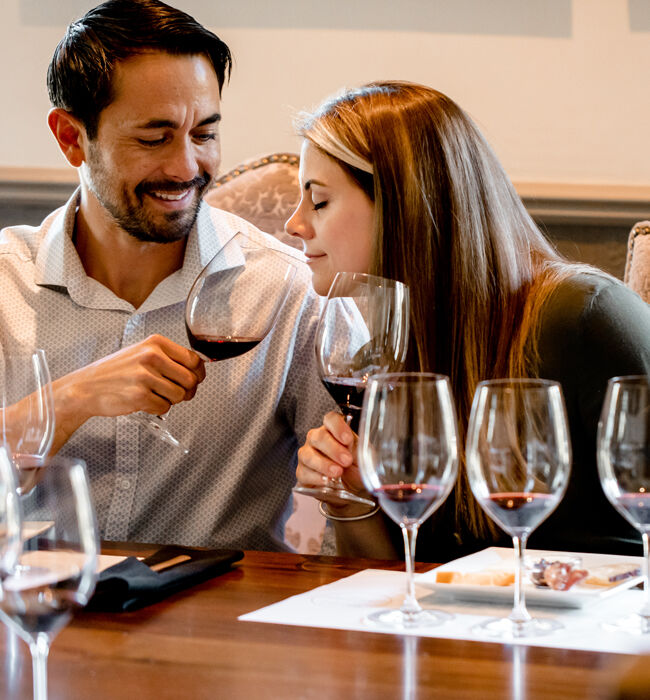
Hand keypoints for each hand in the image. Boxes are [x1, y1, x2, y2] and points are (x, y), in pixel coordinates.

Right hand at [51, 334, 204, 446]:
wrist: (86, 387)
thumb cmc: (115, 371)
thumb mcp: (142, 352)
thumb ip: (168, 357)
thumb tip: (197, 369)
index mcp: (156, 343)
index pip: (194, 359)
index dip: (198, 373)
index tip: (195, 379)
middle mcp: (152, 356)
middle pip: (191, 379)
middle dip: (188, 390)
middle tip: (178, 393)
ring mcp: (145, 376)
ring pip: (180, 395)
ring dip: (171, 400)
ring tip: (156, 395)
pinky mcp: (139, 396)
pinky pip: (164, 408)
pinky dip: (158, 408)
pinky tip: (145, 402)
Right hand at [297, 411, 365, 494]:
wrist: (352, 488)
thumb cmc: (356, 468)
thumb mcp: (363, 457)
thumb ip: (358, 450)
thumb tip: (353, 447)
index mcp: (334, 430)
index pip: (331, 419)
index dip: (338, 427)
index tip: (347, 439)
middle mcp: (317, 439)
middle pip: (318, 437)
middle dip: (333, 449)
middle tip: (346, 461)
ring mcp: (307, 455)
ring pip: (307, 455)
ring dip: (323, 464)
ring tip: (337, 472)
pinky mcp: (302, 472)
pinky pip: (304, 472)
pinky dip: (316, 477)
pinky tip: (326, 481)